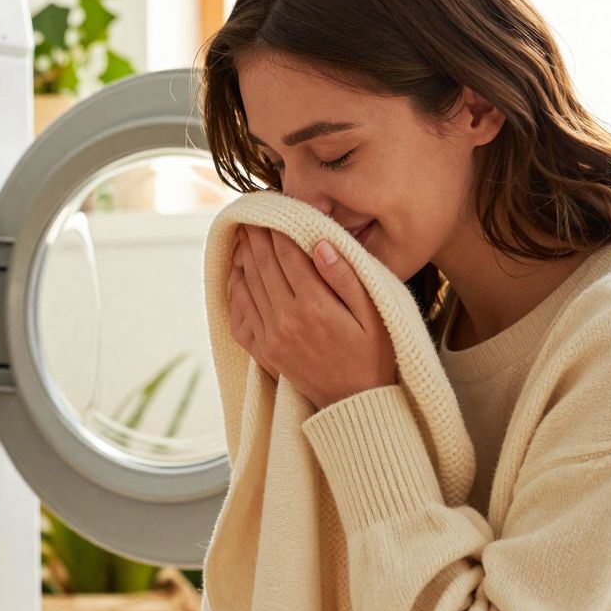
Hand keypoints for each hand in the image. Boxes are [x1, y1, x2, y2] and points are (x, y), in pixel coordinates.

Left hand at [227, 224, 397, 410]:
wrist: (356, 402)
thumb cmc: (373, 354)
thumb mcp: (374, 313)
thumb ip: (347, 277)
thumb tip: (320, 243)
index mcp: (315, 305)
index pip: (287, 254)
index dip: (278, 227)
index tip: (273, 208)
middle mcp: (287, 319)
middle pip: (264, 265)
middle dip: (257, 236)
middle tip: (252, 214)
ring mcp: (271, 336)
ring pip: (249, 285)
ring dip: (244, 257)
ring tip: (244, 235)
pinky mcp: (264, 350)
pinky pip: (242, 312)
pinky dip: (236, 288)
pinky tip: (238, 272)